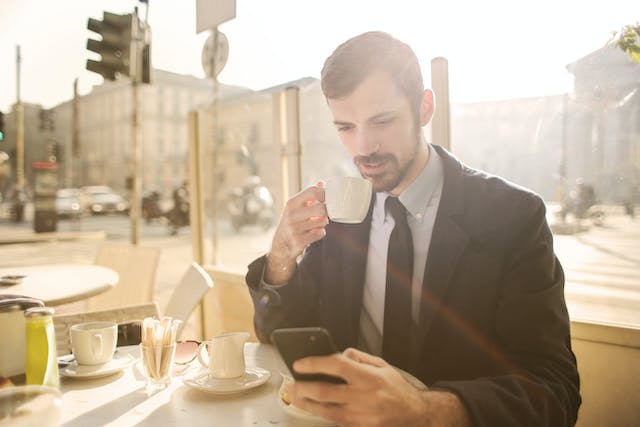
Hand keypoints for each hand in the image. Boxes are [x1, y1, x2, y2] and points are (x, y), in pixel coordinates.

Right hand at [265, 183, 327, 283]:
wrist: (280, 245)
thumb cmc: (291, 223)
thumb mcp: (296, 207)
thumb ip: (309, 196)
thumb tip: (322, 183)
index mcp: (291, 203)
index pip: (312, 191)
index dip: (324, 194)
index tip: (327, 199)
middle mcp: (291, 215)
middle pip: (320, 208)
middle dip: (325, 212)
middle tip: (323, 214)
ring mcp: (294, 228)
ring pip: (322, 221)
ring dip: (323, 222)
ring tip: (317, 223)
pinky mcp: (299, 240)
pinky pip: (320, 233)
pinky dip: (320, 232)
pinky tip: (314, 232)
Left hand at [289, 348, 428, 425]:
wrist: (414, 415)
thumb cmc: (397, 388)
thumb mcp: (382, 365)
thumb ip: (359, 357)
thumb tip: (339, 354)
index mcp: (369, 377)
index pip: (336, 366)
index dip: (315, 364)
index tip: (300, 363)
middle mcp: (364, 397)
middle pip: (325, 392)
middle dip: (303, 387)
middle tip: (290, 383)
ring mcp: (361, 416)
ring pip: (326, 411)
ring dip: (306, 404)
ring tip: (294, 396)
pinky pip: (335, 421)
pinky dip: (322, 414)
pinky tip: (312, 407)